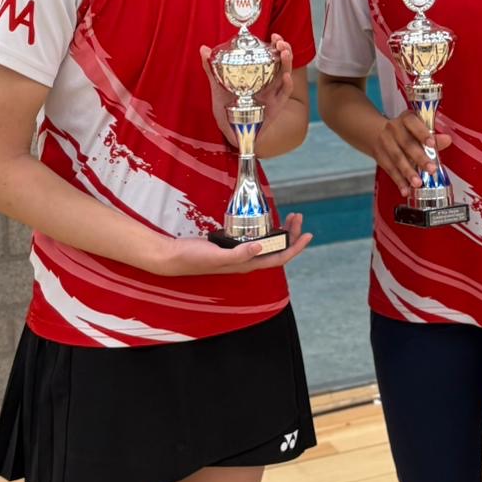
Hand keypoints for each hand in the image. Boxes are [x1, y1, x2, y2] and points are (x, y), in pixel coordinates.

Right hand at [156, 212, 311, 275]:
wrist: (173, 257)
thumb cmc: (194, 258)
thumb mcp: (217, 255)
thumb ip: (239, 253)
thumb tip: (261, 246)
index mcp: (247, 265)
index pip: (278, 258)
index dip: (295, 248)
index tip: (307, 234)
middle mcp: (246, 261)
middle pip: (276, 250)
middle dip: (291, 235)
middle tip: (298, 217)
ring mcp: (239, 254)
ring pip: (268, 244)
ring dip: (280, 232)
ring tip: (289, 218)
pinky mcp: (231, 246)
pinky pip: (255, 238)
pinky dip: (265, 229)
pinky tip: (265, 220)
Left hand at [199, 33, 294, 148]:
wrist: (229, 130)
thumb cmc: (226, 107)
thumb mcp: (218, 85)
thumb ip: (212, 67)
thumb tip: (203, 48)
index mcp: (258, 75)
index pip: (271, 56)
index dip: (276, 45)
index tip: (275, 35)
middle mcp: (269, 83)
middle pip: (282, 63)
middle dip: (284, 50)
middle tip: (280, 42)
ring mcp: (273, 95)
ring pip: (286, 76)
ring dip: (287, 64)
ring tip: (285, 53)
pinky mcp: (274, 108)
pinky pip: (283, 96)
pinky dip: (287, 86)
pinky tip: (286, 77)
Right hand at [373, 111, 452, 198]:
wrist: (376, 133)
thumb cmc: (404, 131)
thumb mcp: (418, 129)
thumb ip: (433, 136)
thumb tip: (447, 140)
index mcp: (406, 119)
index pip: (413, 123)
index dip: (423, 134)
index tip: (432, 144)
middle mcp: (394, 128)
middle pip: (407, 143)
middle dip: (419, 157)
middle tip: (431, 169)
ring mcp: (385, 142)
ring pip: (397, 158)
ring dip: (408, 172)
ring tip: (418, 183)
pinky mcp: (380, 156)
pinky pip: (390, 170)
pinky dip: (398, 181)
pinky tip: (405, 189)